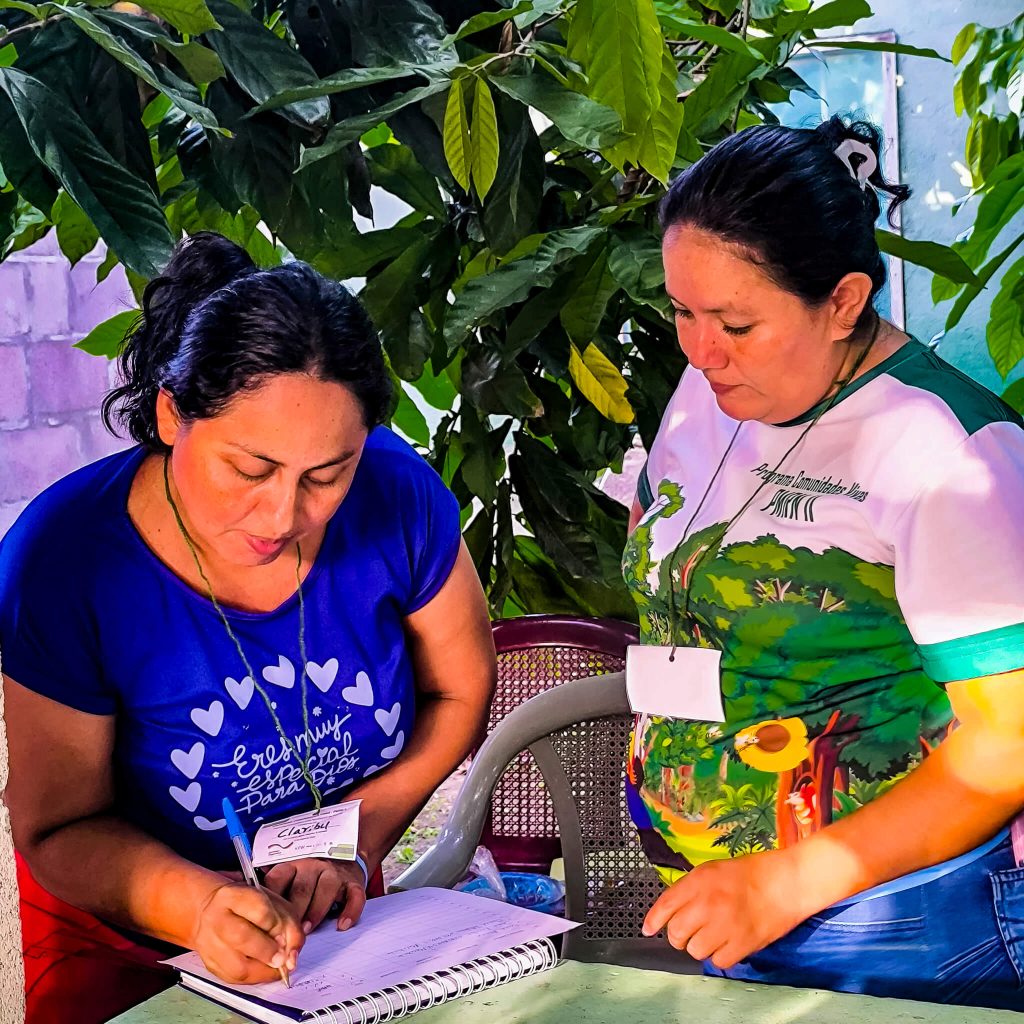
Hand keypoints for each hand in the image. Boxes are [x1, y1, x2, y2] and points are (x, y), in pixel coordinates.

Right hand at [190, 881, 304, 984]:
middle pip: (242, 938)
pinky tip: (262, 971)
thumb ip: (289, 925)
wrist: (211, 909)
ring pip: (236, 966)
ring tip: (274, 967)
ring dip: (262, 971)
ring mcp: (208, 943)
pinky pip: (232, 979)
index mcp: (234, 896)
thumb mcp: (273, 903)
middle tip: (282, 959)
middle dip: (268, 952)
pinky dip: (252, 979)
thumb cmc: (247, 905)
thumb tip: (293, 956)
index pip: (259, 911)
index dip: (277, 927)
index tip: (286, 937)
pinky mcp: (208, 963)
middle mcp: (215, 918)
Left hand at [262, 857, 367, 934]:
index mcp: (292, 866)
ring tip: (306, 930)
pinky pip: (354, 896)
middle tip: (285, 934)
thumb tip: (250, 921)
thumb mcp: (289, 878)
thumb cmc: (308, 877)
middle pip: (301, 887)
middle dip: (293, 911)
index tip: (263, 925)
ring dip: (316, 911)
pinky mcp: (353, 883)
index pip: (277, 880)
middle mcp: (313, 867)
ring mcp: (334, 874)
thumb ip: (274, 894)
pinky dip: (350, 911)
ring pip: (326, 889)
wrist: (345, 859)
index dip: (271, 904)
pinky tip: (342, 925)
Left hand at [642, 850, 812, 968]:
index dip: (654, 920)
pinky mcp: (743, 944)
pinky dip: (720, 956)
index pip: (666, 905)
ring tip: (713, 935)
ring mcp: (725, 925)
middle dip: (679, 935)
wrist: (786, 882)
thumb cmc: (750, 873)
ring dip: (701, 946)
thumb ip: (690, 888)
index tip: (648, 929)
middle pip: (677, 933)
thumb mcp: (713, 870)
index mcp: (699, 881)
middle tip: (691, 930)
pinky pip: (719, 961)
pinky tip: (727, 943)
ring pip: (695, 950)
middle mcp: (708, 903)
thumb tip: (670, 909)